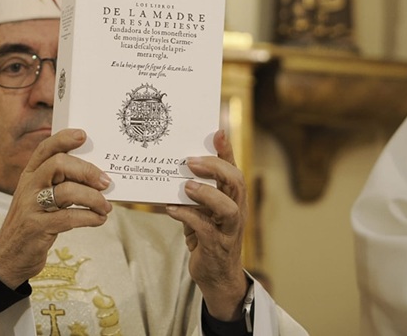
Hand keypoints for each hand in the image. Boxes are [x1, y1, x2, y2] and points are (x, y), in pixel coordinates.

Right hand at [0, 129, 111, 288]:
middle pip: (59, 165)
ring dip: (93, 198)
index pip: (45, 149)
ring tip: (105, 206)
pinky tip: (98, 219)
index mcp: (30, 175)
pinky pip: (68, 218)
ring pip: (66, 192)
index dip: (63, 139)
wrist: (9, 256)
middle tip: (105, 182)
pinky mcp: (36, 227)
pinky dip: (89, 217)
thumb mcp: (39, 197)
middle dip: (86, 170)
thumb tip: (97, 177)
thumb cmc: (32, 221)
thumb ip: (59, 183)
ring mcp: (31, 206)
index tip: (83, 135)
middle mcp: (29, 186)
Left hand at [166, 130, 248, 320]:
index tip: (216, 131)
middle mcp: (236, 210)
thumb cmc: (206, 236)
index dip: (226, 149)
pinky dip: (187, 216)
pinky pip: (205, 228)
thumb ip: (193, 191)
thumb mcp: (201, 209)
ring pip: (229, 207)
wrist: (216, 276)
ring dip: (207, 194)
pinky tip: (170, 209)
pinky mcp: (217, 246)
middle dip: (215, 168)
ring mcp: (229, 229)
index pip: (233, 168)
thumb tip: (172, 168)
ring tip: (186, 186)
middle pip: (236, 182)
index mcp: (232, 197)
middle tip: (191, 160)